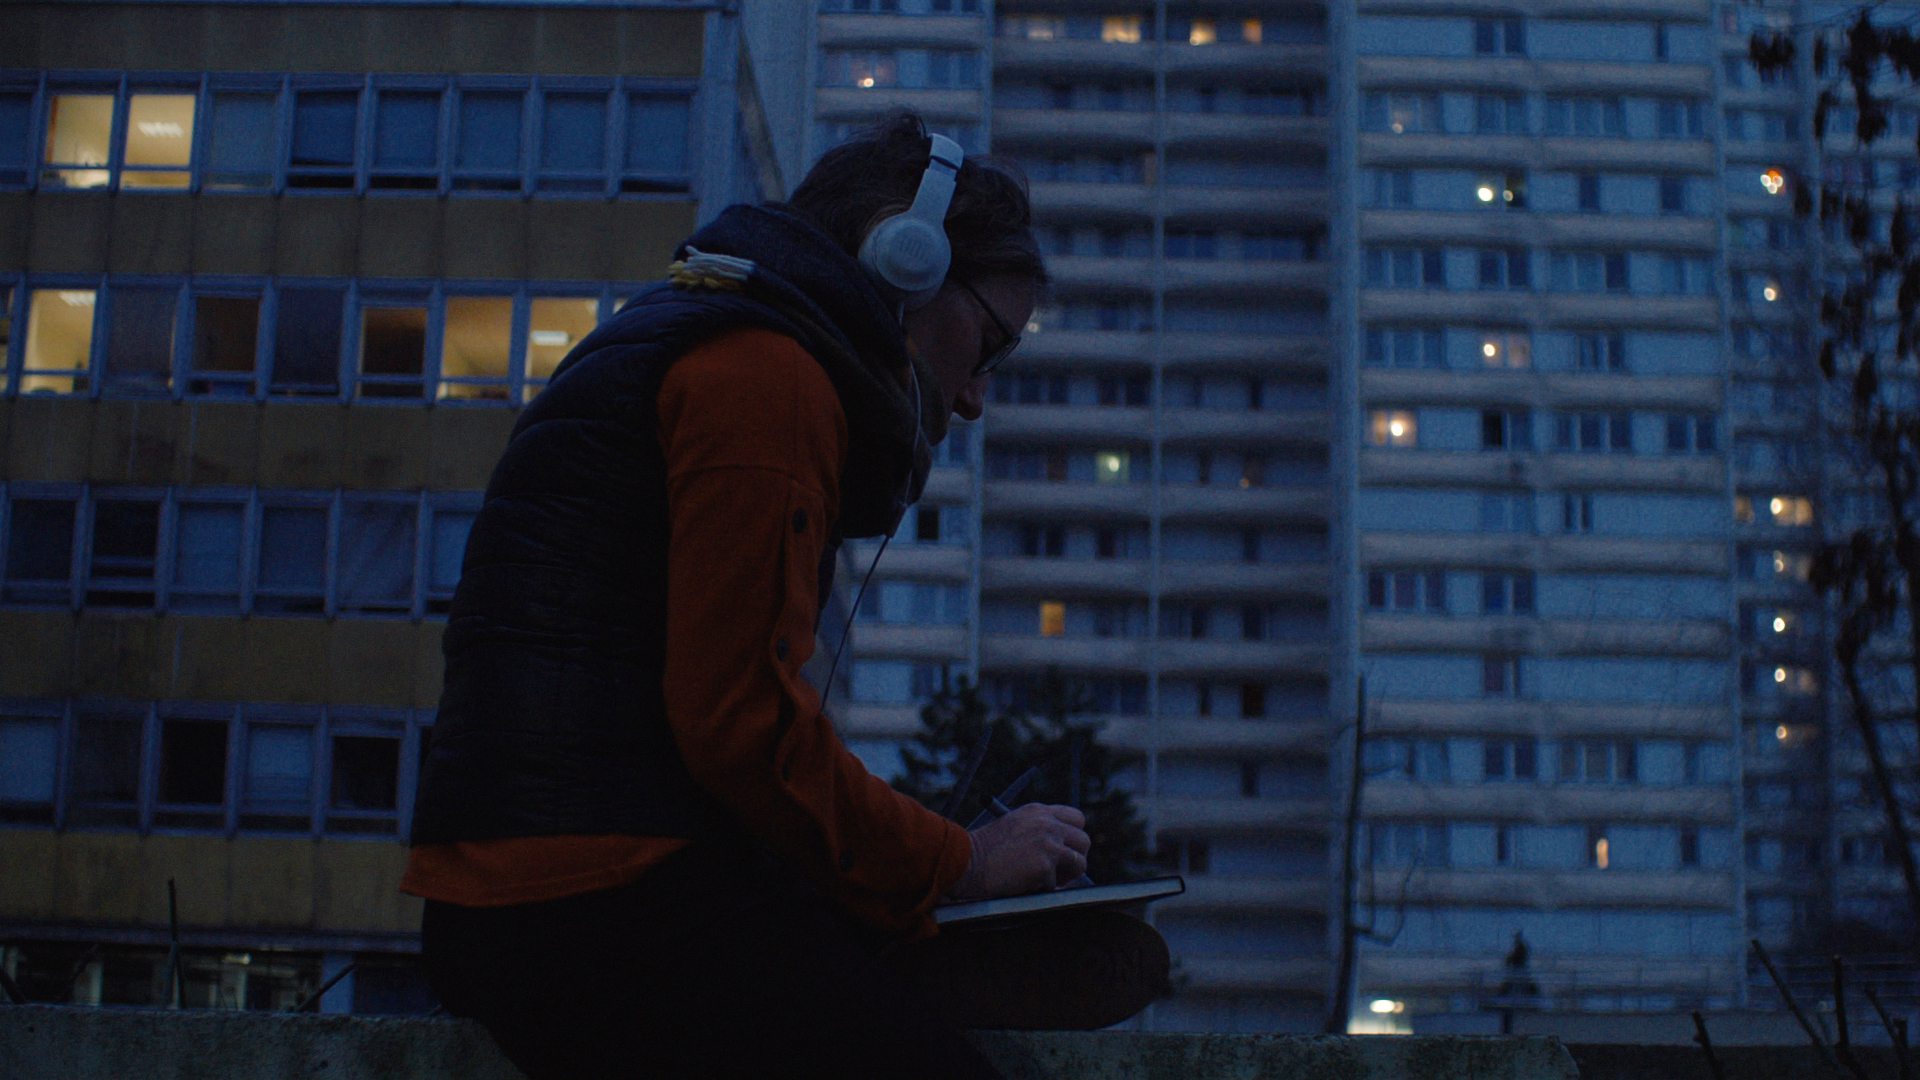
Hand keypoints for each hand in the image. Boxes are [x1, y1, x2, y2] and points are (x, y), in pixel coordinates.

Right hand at [945, 804, 1089, 900]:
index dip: (1074, 837)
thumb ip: (1039, 830)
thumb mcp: (1015, 826)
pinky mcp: (1044, 865)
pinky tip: (1026, 884)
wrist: (967, 861)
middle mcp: (1047, 823)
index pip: (1076, 818)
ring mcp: (1047, 843)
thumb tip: (1065, 853)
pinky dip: (1044, 889)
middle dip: (1077, 858)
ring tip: (1045, 880)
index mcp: (1039, 811)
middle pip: (1084, 840)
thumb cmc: (986, 849)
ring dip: (1066, 876)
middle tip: (1062, 871)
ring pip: (1080, 862)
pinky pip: (1058, 883)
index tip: (1065, 850)